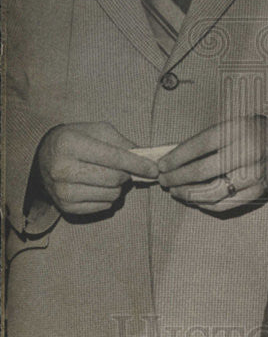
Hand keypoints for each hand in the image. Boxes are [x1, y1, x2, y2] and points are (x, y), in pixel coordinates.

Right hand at [37, 122, 158, 216]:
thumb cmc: (75, 140)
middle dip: (127, 174)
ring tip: (110, 177)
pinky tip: (100, 187)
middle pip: (114, 179)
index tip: (154, 170)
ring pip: (111, 195)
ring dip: (118, 187)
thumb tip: (145, 158)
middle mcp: (63, 168)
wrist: (43, 158)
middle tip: (125, 170)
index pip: (114, 158)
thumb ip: (121, 142)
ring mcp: (63, 190)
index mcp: (70, 144)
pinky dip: (108, 197)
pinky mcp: (65, 206)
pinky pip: (102, 206)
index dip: (138, 165)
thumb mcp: (96, 130)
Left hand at [157, 116, 267, 212]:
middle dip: (177, 177)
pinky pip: (225, 204)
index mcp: (237, 130)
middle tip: (163, 180)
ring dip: (187, 194)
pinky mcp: (257, 192)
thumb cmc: (252, 132)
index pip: (199, 145)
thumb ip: (206, 141)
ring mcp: (253, 175)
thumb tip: (172, 159)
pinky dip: (205, 204)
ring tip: (175, 191)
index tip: (161, 165)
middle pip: (202, 171)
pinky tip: (193, 199)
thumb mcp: (231, 125)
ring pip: (211, 192)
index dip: (176, 157)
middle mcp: (246, 152)